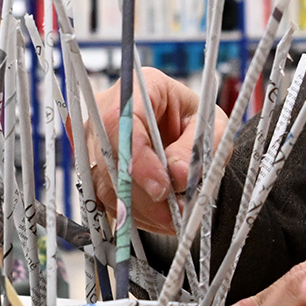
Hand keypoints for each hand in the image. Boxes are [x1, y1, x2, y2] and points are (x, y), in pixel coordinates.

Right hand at [86, 68, 219, 234]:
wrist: (186, 132)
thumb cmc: (197, 122)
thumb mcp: (212, 127)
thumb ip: (196, 148)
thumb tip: (176, 175)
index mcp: (139, 87)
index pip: (121, 122)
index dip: (137, 160)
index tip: (162, 189)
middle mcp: (106, 109)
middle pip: (108, 156)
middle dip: (143, 193)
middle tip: (176, 213)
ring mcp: (94, 139)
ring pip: (104, 182)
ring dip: (140, 208)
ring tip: (172, 218)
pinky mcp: (94, 166)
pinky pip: (105, 197)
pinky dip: (133, 213)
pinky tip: (158, 217)